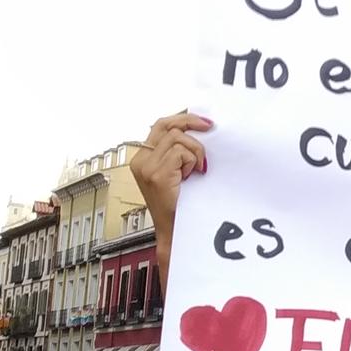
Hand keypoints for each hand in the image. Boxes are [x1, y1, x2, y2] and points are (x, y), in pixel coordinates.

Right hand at [130, 111, 212, 235]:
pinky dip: (192, 161)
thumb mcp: (178, 173)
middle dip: (190, 121)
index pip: (161, 126)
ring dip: (194, 151)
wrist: (175, 232)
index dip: (182, 118)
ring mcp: (146, 167)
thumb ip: (179, 153)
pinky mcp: (156, 175)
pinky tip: (192, 175)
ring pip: (177, 138)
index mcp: (143, 159)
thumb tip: (199, 131)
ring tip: (197, 169)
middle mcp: (141, 161)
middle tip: (209, 127)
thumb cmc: (180, 205)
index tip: (202, 120)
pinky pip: (180, 152)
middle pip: (166, 124)